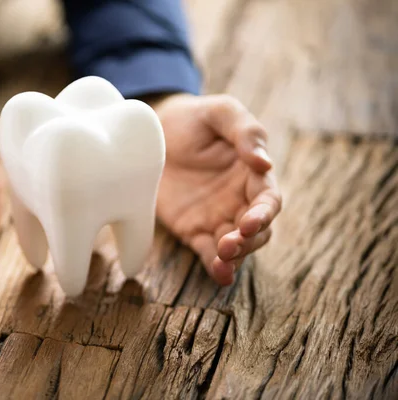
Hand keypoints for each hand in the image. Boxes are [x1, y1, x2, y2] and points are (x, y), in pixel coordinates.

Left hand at [149, 93, 281, 284]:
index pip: (268, 201)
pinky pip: (209, 252)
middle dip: (248, 241)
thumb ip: (245, 132)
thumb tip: (264, 165)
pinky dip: (216, 266)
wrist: (153, 129)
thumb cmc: (194, 118)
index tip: (250, 222)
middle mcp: (239, 200)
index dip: (263, 214)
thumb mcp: (220, 112)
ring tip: (223, 261)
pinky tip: (219, 274)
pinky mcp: (193, 229)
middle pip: (257, 231)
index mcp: (252, 174)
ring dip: (235, 257)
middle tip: (230, 244)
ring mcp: (216, 218)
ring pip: (237, 247)